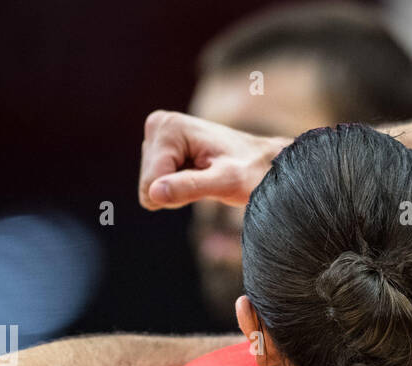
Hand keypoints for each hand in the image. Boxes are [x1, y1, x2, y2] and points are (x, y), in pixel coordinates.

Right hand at [138, 110, 287, 209]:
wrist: (263, 161)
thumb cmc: (251, 171)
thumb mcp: (226, 182)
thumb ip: (190, 187)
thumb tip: (154, 193)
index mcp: (169, 128)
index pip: (151, 185)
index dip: (180, 194)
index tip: (209, 179)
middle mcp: (157, 125)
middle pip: (148, 185)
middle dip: (178, 190)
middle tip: (208, 178)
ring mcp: (156, 136)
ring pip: (151, 187)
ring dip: (180, 189)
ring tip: (205, 174)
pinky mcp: (159, 148)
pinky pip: (156, 185)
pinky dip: (178, 186)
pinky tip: (198, 173)